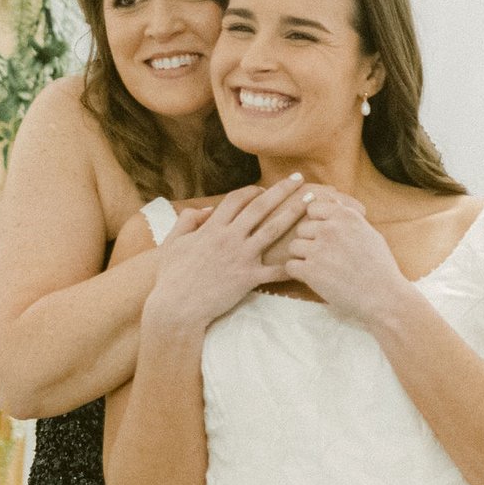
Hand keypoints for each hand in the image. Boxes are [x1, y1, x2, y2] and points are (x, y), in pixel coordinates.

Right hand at [144, 175, 313, 334]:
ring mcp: (241, 257)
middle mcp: (230, 238)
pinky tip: (309, 257)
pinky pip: (275, 270)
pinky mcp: (248, 278)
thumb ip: (188, 220)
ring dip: (294, 214)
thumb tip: (207, 210)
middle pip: (261, 207)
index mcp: (212, 228)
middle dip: (282, 190)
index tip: (264, 188)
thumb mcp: (173, 242)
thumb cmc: (172, 275)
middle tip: (299, 178)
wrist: (177, 306)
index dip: (252, 190)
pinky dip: (292, 264)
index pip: (237, 199)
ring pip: (273, 230)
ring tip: (311, 204)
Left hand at [281, 190, 414, 326]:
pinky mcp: (310, 271)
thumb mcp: (369, 233)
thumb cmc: (379, 266)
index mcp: (345, 216)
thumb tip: (331, 198)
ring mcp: (318, 249)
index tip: (326, 236)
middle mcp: (330, 229)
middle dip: (310, 242)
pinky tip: (314, 279)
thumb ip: (347, 217)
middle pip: (301, 229)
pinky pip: (290, 266)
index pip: (312, 208)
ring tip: (322, 268)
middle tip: (326, 257)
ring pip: (293, 246)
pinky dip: (299, 273)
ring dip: (303, 257)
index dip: (316, 223)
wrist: (384, 296)